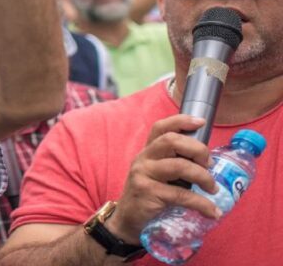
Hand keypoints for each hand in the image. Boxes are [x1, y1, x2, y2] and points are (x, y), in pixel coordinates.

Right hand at [106, 114, 219, 243]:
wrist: (128, 220)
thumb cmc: (150, 196)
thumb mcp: (159, 175)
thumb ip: (175, 164)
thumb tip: (208, 162)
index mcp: (148, 151)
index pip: (161, 127)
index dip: (181, 121)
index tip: (201, 123)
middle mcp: (143, 158)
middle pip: (172, 141)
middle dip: (198, 149)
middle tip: (210, 165)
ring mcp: (144, 174)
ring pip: (179, 166)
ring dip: (203, 177)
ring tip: (213, 188)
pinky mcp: (148, 193)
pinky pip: (181, 195)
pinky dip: (202, 203)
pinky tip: (212, 211)